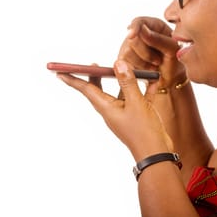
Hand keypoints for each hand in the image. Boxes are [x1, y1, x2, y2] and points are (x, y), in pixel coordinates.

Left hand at [57, 59, 173, 160]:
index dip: (73, 79)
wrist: (156, 153)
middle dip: (97, 77)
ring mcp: (125, 113)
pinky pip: (138, 98)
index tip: (60, 71)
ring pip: (122, 92)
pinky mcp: (138, 116)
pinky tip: (152, 81)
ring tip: (129, 68)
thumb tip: (117, 63)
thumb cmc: (143, 131)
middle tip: (93, 64)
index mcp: (107, 108)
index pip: (86, 90)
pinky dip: (143, 89)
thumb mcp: (136, 103)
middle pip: (100, 90)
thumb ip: (127, 82)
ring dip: (126, 80)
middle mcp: (113, 110)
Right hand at [119, 16, 186, 90]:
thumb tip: (142, 30)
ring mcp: (131, 46)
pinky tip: (146, 71)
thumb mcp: (173, 50)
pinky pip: (124, 63)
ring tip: (154, 66)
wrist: (171, 81)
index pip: (139, 22)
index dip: (135, 28)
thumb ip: (159, 39)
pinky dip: (137, 69)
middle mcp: (140, 34)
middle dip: (145, 52)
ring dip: (143, 63)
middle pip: (132, 38)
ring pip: (127, 51)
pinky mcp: (125, 59)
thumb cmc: (175, 63)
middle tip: (158, 61)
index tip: (131, 36)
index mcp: (154, 26)